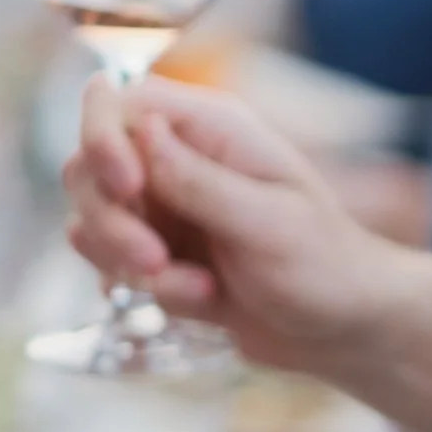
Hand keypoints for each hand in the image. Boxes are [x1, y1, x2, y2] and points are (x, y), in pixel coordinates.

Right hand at [61, 76, 431, 431]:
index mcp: (209, 129)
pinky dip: (142, 290)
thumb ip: (199, 180)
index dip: (102, 138)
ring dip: (126, 263)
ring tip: (197, 291)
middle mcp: (176, 160)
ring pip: (90, 219)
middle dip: (111, 221)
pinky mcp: (155, 253)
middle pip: (87, 166)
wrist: (344, 329)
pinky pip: (108, 265)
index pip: (116, 101)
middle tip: (155, 262)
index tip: (128, 189)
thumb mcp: (268, 223)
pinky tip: (198, 302)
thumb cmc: (323, 265)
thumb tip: (142, 129)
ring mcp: (162, 209)